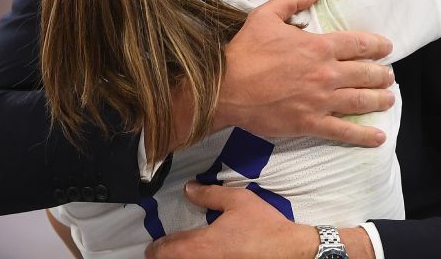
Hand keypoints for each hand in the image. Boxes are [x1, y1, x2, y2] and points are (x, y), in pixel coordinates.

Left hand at [144, 182, 316, 258]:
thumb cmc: (262, 225)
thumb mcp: (237, 200)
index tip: (153, 246)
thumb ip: (209, 194)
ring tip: (180, 254)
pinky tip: (203, 256)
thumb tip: (188, 188)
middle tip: (161, 251)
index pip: (166, 250)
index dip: (156, 248)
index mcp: (200, 246)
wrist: (288, 251)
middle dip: (164, 257)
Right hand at [216, 0, 394, 146]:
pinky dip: (365, 135)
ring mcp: (321, 100)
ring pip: (362, 101)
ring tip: (389, 99)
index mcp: (319, 46)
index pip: (360, 44)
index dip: (378, 46)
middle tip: (389, 77)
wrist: (224, 88)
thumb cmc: (245, 52)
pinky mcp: (311, 123)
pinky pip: (344, 131)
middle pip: (367, 74)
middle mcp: (326, 73)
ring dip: (380, 100)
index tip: (387, 48)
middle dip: (383, 75)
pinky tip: (378, 137)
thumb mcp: (265, 15)